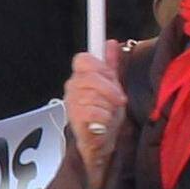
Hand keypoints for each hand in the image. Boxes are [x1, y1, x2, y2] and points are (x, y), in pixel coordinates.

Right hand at [63, 48, 124, 171]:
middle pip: (91, 75)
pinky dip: (104, 118)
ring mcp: (72, 103)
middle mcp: (73, 88)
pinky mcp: (75, 119)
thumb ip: (111, 66)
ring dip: (109, 107)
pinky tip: (103, 124)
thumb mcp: (113, 88)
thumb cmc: (105, 117)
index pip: (83, 59)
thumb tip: (110, 44)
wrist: (102, 145)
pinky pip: (94, 111)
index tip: (109, 72)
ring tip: (108, 114)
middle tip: (118, 100)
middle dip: (110, 88)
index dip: (99, 65)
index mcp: (81, 77)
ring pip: (95, 94)